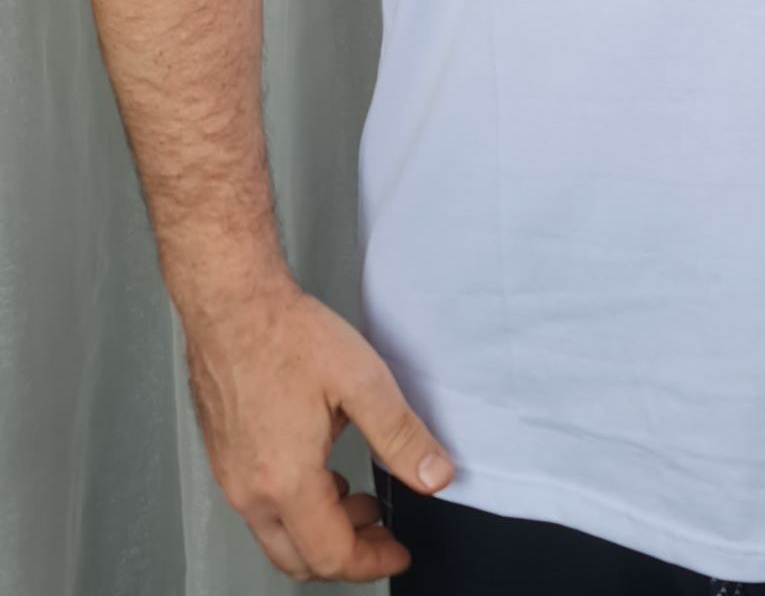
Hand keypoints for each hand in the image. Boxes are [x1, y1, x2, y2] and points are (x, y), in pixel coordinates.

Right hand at [181, 277, 453, 583]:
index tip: (397, 552)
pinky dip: (296, 508)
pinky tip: (322, 473)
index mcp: (285, 480)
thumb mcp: (362, 381)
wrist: (233, 305)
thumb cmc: (287, 335)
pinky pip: (260, 508)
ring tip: (357, 498)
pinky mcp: (224, 457)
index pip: (331, 555)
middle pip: (299, 559)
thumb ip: (401, 435)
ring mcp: (231, 476)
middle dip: (346, 555)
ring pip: (277, 536)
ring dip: (321, 531)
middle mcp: (250, 490)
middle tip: (382, 531)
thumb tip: (435, 476)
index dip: (372, 562)